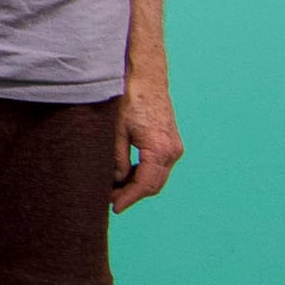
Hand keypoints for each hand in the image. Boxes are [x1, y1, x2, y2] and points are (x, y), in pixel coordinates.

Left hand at [112, 87, 182, 211]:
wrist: (146, 76)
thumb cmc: (130, 98)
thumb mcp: (116, 130)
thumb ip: (117, 159)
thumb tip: (116, 181)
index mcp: (160, 149)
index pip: (145, 185)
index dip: (128, 199)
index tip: (115, 208)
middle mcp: (172, 151)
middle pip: (153, 185)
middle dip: (132, 195)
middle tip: (110, 201)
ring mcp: (174, 147)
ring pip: (157, 177)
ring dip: (138, 185)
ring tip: (115, 189)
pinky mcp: (171, 142)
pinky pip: (158, 166)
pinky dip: (143, 174)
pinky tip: (126, 175)